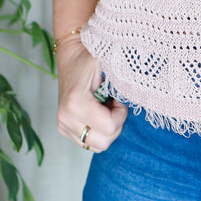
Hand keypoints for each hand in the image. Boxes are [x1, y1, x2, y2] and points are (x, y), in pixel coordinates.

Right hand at [56, 37, 127, 151]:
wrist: (70, 55)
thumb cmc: (89, 57)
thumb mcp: (107, 64)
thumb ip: (121, 81)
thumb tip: (137, 95)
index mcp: (75, 103)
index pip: (109, 127)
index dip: (121, 114)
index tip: (119, 98)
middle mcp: (65, 118)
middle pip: (104, 142)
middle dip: (115, 124)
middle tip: (114, 104)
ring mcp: (63, 125)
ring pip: (96, 145)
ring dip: (107, 129)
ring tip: (106, 108)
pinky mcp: (63, 129)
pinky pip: (88, 142)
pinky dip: (98, 131)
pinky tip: (98, 113)